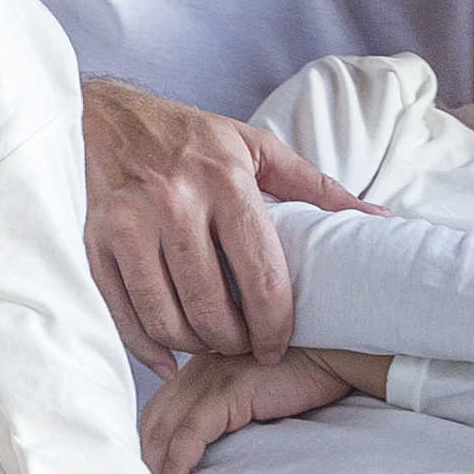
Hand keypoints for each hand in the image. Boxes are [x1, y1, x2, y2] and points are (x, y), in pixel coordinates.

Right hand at [80, 78, 375, 367]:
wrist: (99, 116)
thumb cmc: (186, 135)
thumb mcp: (253, 146)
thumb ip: (315, 185)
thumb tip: (378, 219)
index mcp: (223, 180)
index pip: (260, 277)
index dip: (275, 325)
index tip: (278, 344)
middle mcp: (174, 202)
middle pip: (212, 308)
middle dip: (235, 342)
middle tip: (245, 347)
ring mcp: (128, 224)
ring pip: (166, 318)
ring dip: (194, 346)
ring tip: (211, 344)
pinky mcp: (95, 242)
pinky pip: (123, 314)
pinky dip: (148, 348)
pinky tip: (168, 357)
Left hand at [137, 348, 353, 473]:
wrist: (333, 353)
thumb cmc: (303, 374)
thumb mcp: (254, 388)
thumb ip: (229, 404)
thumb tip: (215, 443)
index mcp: (200, 366)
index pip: (158, 406)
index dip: (146, 440)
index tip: (144, 471)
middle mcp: (197, 367)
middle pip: (153, 417)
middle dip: (142, 456)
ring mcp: (210, 376)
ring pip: (165, 427)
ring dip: (154, 465)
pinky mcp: (228, 391)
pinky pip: (191, 433)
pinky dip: (178, 462)